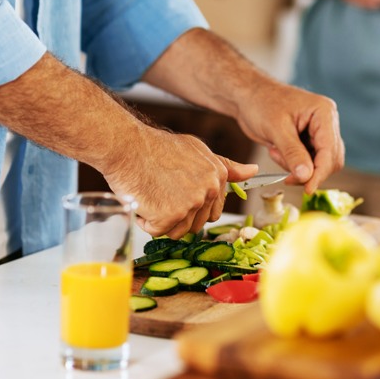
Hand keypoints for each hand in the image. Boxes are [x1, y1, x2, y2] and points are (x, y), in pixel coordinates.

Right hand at [103, 127, 257, 238]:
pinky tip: (142, 199)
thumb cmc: (156, 148)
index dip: (191, 206)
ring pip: (178, 231)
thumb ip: (225, 165)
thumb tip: (252, 171)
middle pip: (196, 225)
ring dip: (161, 220)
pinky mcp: (170, 216)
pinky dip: (146, 221)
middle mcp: (209, 190)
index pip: (213, 211)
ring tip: (152, 193)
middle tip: (160, 191)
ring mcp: (191, 204)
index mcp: (217, 176)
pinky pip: (158, 232)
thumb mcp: (196, 149)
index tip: (176, 192)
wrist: (127, 146)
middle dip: (176, 215)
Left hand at [236, 83, 344, 193]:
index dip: (320, 173)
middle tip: (286, 176)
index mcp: (324, 113)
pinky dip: (292, 163)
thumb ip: (293, 153)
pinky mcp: (309, 140)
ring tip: (276, 152)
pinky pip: (307, 161)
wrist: (247, 97)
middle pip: (330, 160)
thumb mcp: (276, 129)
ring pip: (319, 163)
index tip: (307, 189)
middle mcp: (326, 122)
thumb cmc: (261, 103)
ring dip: (298, 167)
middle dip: (308, 171)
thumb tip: (306, 177)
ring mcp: (318, 132)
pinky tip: (276, 151)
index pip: (329, 150)